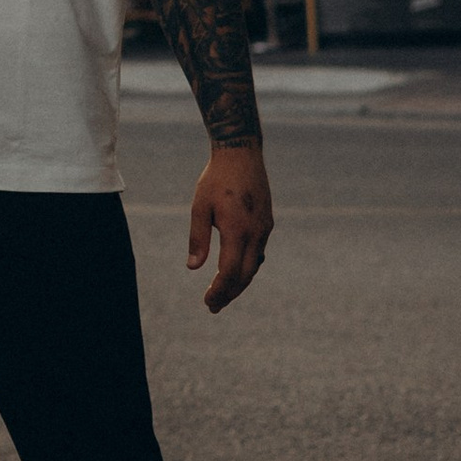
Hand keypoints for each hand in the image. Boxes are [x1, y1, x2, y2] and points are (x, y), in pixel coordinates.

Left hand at [187, 144, 273, 312]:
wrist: (241, 153)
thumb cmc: (216, 178)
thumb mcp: (200, 206)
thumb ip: (198, 238)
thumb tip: (193, 267)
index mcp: (237, 229)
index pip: (230, 272)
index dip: (219, 290)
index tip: (207, 302)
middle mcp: (255, 232)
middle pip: (245, 275)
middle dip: (229, 293)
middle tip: (212, 307)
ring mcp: (264, 228)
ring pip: (254, 265)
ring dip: (239, 283)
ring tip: (223, 295)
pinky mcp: (267, 222)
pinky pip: (258, 252)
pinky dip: (247, 266)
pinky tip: (236, 271)